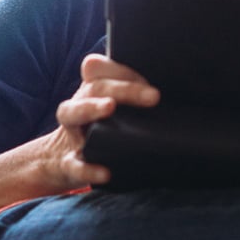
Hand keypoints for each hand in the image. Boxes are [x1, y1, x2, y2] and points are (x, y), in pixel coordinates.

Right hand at [50, 53, 159, 187]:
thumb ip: (136, 94)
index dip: (125, 70)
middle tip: (153, 96)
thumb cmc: (101, 127)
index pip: (104, 68)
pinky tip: (105, 172)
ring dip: (91, 107)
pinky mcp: (68, 162)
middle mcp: (79, 104)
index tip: (154, 82)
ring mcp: (71, 131)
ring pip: (72, 112)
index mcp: (93, 89)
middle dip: (124, 88)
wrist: (61, 160)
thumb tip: (177, 86)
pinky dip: (88, 168)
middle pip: (96, 87)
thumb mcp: (117, 109)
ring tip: (109, 107)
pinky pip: (74, 163)